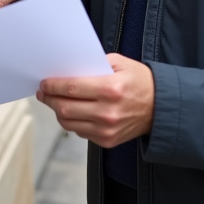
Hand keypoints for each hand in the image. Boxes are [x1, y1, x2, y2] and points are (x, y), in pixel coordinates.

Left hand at [37, 53, 154, 148]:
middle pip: (64, 107)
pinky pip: (80, 132)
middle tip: (43, 93)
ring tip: (55, 102)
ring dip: (57, 112)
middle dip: (49, 99)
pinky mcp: (107, 140)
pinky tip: (73, 112)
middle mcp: (107, 112)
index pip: (71, 88)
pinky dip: (72, 122)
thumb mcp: (120, 63)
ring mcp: (106, 129)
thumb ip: (93, 64)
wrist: (160, 107)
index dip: (52, 85)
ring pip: (68, 123)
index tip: (44, 83)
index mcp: (110, 88)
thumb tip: (67, 70)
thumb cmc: (139, 81)